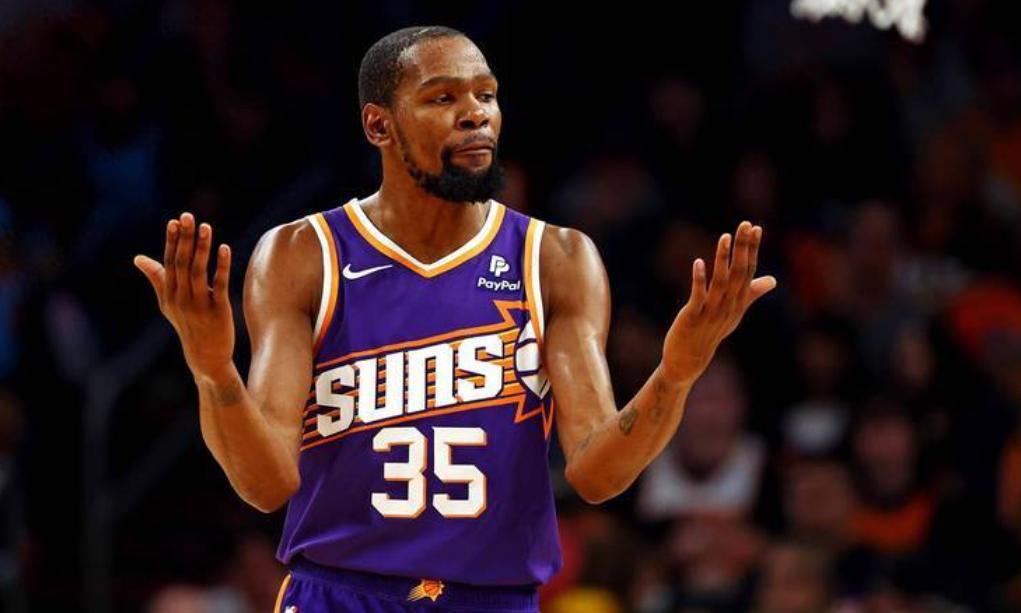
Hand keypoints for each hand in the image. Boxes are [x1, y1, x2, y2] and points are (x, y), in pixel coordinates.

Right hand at [133, 212, 234, 379]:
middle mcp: (180, 299)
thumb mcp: (168, 303)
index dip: (172, 241)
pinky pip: (219, 285)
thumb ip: (157, 278)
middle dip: (184, 239)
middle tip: (188, 216)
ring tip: (206, 227)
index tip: (174, 221)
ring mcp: (199, 305)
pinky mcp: (218, 311)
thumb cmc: (187, 325)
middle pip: (181, 263)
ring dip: (202, 248)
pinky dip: (222, 266)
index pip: (168, 263)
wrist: (205, 357)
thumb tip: (137, 258)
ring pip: (198, 272)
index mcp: (169, 294)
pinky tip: (225, 249)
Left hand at [661, 221, 775, 382]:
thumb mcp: (735, 311)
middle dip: (743, 248)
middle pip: (739, 273)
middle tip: (745, 224)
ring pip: (721, 282)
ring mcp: (712, 311)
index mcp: (739, 301)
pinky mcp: (693, 316)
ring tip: (725, 237)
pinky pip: (698, 296)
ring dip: (723, 259)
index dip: (752, 249)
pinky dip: (699, 279)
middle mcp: (729, 305)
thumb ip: (752, 293)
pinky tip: (698, 262)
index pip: (749, 271)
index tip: (756, 227)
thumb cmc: (712, 332)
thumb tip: (774, 280)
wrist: (690, 359)